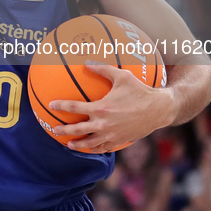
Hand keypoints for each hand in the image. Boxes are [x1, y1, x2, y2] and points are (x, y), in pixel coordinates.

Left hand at [49, 62, 174, 152]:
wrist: (159, 109)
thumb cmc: (140, 90)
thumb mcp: (122, 76)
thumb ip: (102, 69)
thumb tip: (86, 62)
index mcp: (101, 108)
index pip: (74, 108)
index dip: (60, 106)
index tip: (52, 105)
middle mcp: (103, 124)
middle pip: (77, 130)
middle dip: (63, 130)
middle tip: (54, 129)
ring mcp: (111, 135)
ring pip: (89, 143)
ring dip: (77, 144)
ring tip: (69, 144)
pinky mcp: (119, 141)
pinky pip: (103, 148)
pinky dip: (95, 149)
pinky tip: (90, 148)